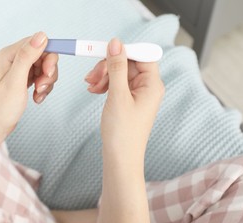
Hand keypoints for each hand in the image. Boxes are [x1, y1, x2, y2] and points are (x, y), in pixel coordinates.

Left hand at [0, 32, 58, 138]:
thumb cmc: (1, 107)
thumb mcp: (16, 80)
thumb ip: (28, 56)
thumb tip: (42, 35)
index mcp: (9, 54)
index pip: (38, 43)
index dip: (48, 57)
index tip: (48, 73)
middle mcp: (14, 59)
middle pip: (44, 55)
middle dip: (48, 72)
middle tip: (42, 87)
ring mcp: (19, 69)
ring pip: (44, 67)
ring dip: (46, 82)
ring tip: (38, 94)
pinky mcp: (23, 79)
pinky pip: (41, 77)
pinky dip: (43, 88)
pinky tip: (36, 98)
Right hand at [85, 38, 163, 156]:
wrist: (120, 158)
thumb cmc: (123, 132)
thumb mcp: (117, 95)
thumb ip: (117, 67)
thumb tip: (116, 43)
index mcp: (152, 84)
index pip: (142, 55)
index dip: (123, 51)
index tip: (103, 53)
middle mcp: (148, 87)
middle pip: (128, 63)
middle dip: (108, 67)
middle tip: (91, 76)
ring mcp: (138, 95)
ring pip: (120, 73)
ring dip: (104, 76)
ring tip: (90, 86)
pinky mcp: (128, 101)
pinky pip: (117, 84)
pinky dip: (105, 84)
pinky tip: (94, 90)